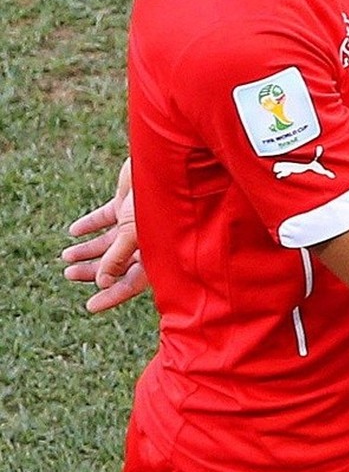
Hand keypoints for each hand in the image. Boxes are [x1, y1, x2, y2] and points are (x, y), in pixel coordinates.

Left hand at [61, 158, 147, 312]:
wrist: (160, 165)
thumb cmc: (154, 200)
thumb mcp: (132, 233)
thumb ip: (116, 258)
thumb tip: (102, 283)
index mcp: (154, 252)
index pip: (131, 282)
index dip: (111, 295)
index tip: (90, 306)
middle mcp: (146, 240)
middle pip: (116, 263)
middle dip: (92, 270)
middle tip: (69, 273)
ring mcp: (135, 221)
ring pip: (108, 242)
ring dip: (86, 250)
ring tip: (66, 256)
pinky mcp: (126, 203)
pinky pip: (105, 218)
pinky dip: (89, 225)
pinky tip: (74, 231)